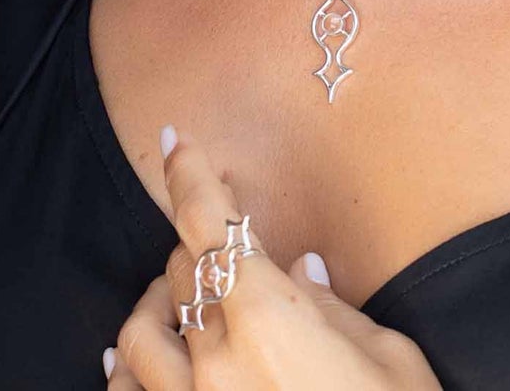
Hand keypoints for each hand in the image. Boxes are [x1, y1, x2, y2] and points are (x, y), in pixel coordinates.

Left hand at [104, 124, 441, 389]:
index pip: (211, 224)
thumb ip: (333, 307)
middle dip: (197, 250)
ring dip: (155, 306)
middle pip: (177, 275)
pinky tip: (127, 362)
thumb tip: (302, 270)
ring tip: (177, 302)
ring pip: (135, 337)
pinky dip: (124, 370)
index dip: (191, 175)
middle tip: (221, 246)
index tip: (176, 142)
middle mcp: (214, 363)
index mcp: (269, 320)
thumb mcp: (385, 355)